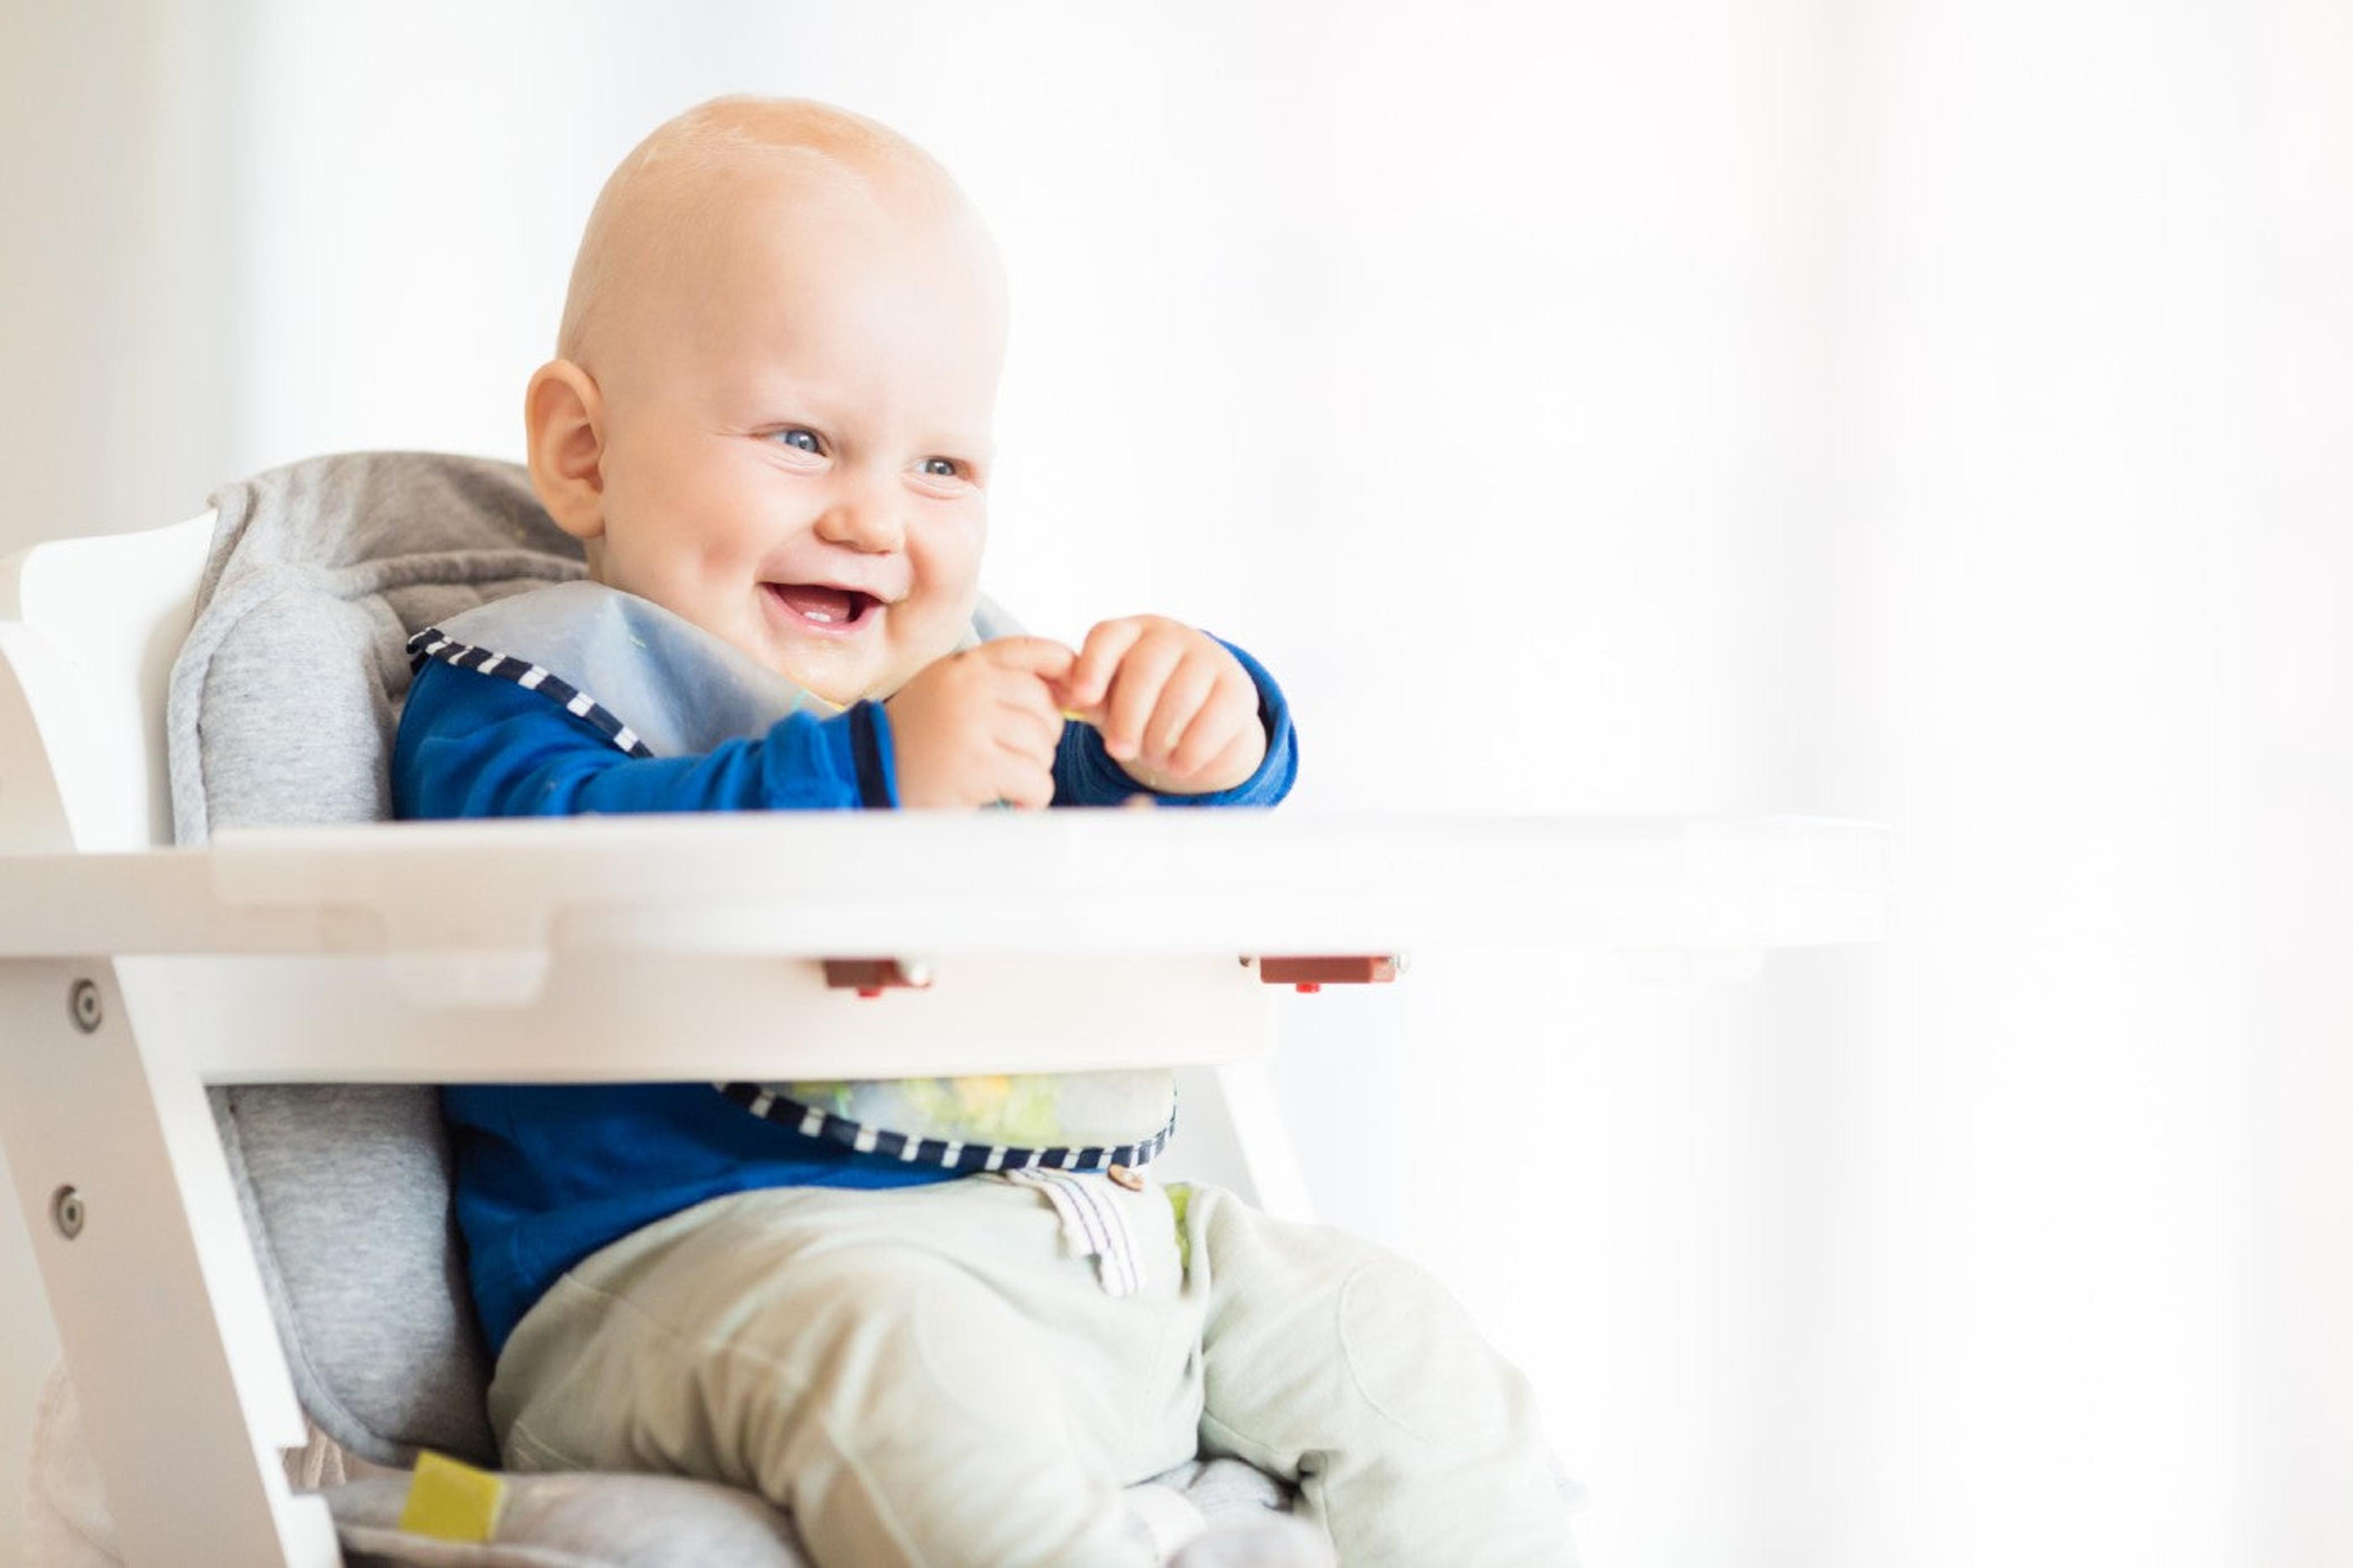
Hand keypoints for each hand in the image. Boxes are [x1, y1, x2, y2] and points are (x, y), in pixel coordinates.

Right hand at [885, 637, 1074, 808]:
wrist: (867, 776)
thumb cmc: (918, 741)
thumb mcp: (951, 693)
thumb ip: (999, 682)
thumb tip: (1071, 683)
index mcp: (966, 665)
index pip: (1035, 651)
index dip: (1066, 673)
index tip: (1072, 700)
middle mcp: (970, 685)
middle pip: (1048, 709)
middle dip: (1041, 741)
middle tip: (1011, 759)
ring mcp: (973, 723)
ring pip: (1045, 748)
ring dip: (1032, 772)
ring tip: (999, 780)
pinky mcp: (978, 765)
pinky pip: (1037, 782)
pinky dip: (1030, 800)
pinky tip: (1008, 802)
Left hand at [1057, 616, 1266, 794]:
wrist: (1203, 722)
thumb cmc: (1144, 707)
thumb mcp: (1111, 699)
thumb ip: (1087, 697)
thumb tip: (1063, 698)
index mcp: (1131, 633)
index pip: (1107, 637)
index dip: (1092, 667)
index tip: (1082, 699)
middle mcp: (1171, 637)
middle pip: (1145, 668)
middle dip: (1128, 715)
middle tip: (1118, 749)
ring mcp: (1209, 658)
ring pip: (1181, 695)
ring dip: (1160, 737)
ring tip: (1151, 758)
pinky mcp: (1238, 689)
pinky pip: (1214, 719)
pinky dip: (1192, 750)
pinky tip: (1178, 764)